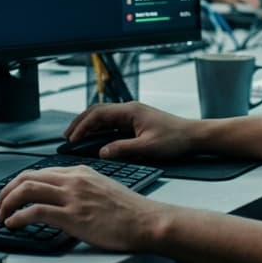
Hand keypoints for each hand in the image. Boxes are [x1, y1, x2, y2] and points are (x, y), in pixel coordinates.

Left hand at [0, 165, 166, 251]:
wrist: (147, 221)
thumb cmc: (130, 212)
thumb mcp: (103, 189)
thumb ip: (81, 189)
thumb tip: (63, 199)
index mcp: (80, 172)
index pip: (39, 171)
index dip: (19, 184)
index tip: (11, 196)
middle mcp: (73, 180)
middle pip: (26, 177)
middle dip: (6, 192)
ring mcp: (72, 197)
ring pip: (26, 189)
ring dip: (7, 203)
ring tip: (1, 216)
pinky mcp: (73, 216)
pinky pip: (35, 211)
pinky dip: (18, 216)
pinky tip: (13, 224)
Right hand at [65, 102, 196, 161]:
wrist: (194, 136)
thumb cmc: (175, 139)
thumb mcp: (148, 148)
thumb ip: (123, 149)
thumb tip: (102, 152)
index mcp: (130, 111)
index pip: (99, 114)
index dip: (83, 126)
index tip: (72, 139)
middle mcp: (130, 110)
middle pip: (97, 112)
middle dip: (80, 123)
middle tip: (67, 136)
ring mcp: (133, 116)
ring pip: (104, 117)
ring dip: (89, 126)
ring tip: (76, 138)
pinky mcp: (136, 123)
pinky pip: (112, 124)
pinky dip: (100, 130)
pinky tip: (95, 140)